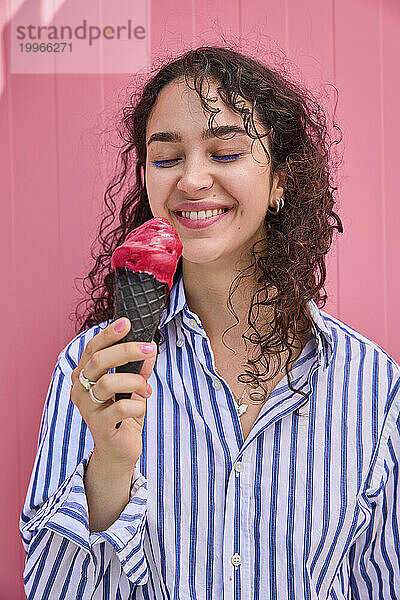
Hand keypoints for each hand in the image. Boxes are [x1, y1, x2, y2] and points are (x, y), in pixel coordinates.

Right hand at [70, 318, 156, 468]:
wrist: (119, 451)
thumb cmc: (123, 414)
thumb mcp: (133, 385)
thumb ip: (139, 367)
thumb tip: (149, 348)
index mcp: (84, 375)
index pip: (92, 348)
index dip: (108, 334)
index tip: (127, 322)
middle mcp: (79, 389)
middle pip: (98, 360)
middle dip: (127, 350)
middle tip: (149, 348)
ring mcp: (87, 409)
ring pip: (107, 383)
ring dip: (134, 381)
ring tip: (145, 388)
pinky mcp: (99, 427)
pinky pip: (120, 408)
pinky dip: (137, 404)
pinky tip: (141, 406)